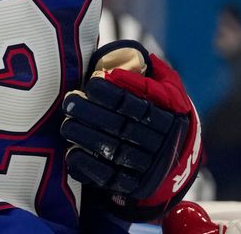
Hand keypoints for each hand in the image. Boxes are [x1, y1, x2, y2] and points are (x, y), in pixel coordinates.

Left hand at [61, 41, 203, 221]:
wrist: (174, 163)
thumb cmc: (160, 115)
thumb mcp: (168, 94)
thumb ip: (153, 76)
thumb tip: (138, 54)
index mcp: (167, 118)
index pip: (139, 105)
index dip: (114, 94)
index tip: (90, 84)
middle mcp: (160, 145)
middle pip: (123, 128)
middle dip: (93, 114)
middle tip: (69, 102)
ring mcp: (147, 168)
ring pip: (114, 152)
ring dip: (86, 139)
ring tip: (65, 125)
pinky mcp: (133, 186)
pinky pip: (110, 179)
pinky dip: (88, 167)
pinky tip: (71, 154)